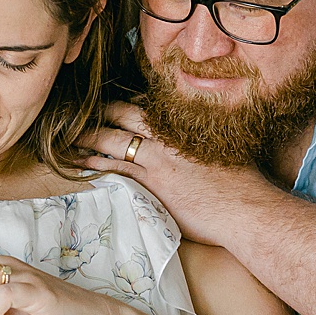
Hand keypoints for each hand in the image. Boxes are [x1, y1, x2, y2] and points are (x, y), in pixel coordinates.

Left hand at [81, 103, 272, 246]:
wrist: (246, 209)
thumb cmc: (242, 183)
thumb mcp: (224, 151)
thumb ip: (202, 142)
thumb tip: (195, 138)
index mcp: (184, 129)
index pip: (146, 109)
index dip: (124, 105)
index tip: (110, 104)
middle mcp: (167, 140)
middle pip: (124, 118)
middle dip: (100, 114)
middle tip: (78, 113)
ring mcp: (157, 163)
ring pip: (114, 142)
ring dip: (89, 138)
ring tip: (69, 137)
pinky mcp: (152, 187)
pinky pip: (116, 172)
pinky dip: (96, 167)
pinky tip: (80, 165)